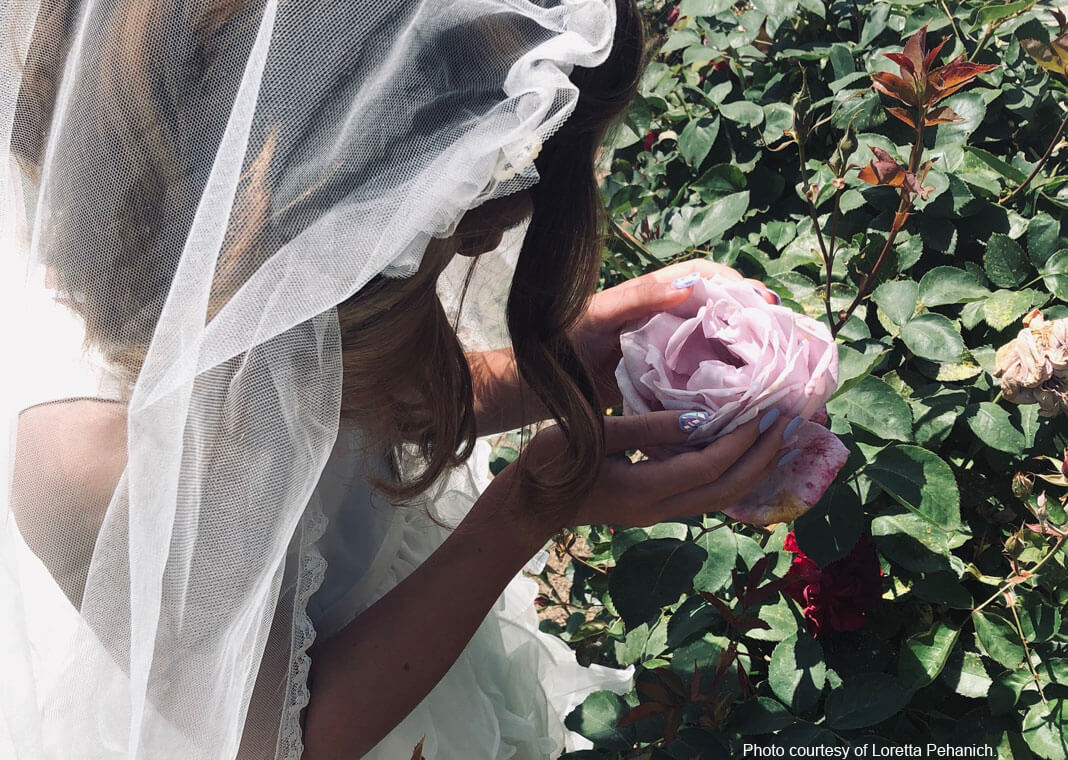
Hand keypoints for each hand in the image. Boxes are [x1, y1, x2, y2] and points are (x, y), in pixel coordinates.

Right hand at [503, 407, 791, 530]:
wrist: (528, 505)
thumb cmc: (550, 463)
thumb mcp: (594, 434)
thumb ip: (648, 426)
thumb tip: (703, 417)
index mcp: (644, 489)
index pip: (709, 466)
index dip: (742, 441)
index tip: (766, 411)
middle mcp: (659, 509)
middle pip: (727, 490)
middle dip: (762, 459)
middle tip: (791, 424)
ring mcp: (657, 514)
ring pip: (720, 498)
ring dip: (753, 470)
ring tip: (778, 439)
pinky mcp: (654, 508)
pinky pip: (705, 495)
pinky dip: (731, 474)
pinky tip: (742, 453)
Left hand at [569, 260, 778, 407]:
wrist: (545, 383)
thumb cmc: (565, 341)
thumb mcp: (598, 315)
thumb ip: (636, 298)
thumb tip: (686, 286)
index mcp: (656, 293)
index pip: (707, 278)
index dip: (737, 287)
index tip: (764, 304)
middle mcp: (670, 317)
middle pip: (723, 310)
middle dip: (756, 320)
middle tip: (786, 338)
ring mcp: (672, 348)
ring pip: (721, 342)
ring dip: (750, 350)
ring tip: (780, 365)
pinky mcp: (670, 379)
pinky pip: (706, 374)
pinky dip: (730, 380)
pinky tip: (751, 394)